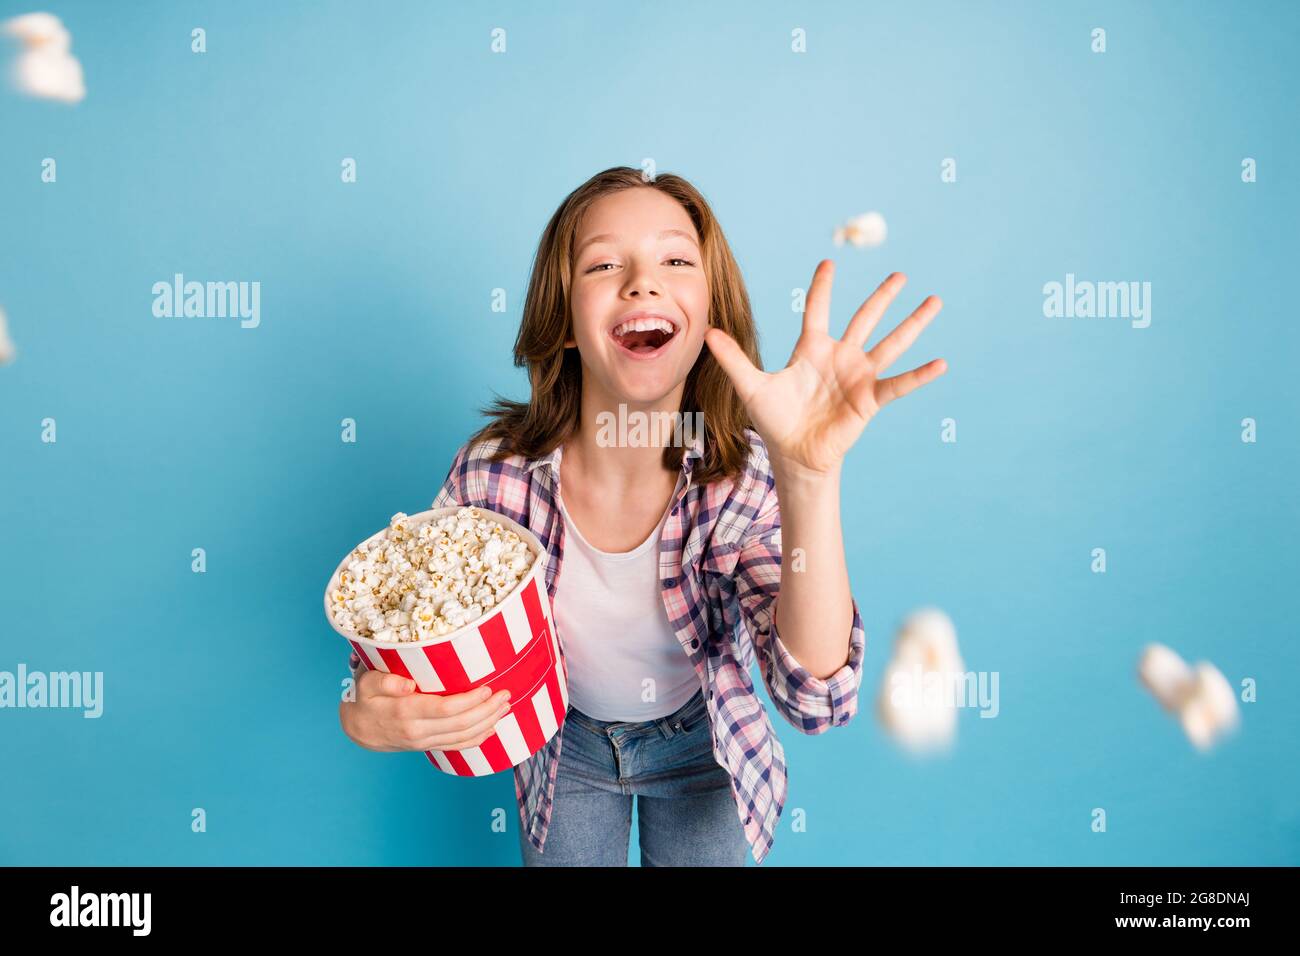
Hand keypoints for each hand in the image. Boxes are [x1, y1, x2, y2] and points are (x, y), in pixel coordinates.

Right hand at [339, 669, 512, 752]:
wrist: (358, 728)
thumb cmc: (365, 698)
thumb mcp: (367, 682)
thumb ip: (386, 681)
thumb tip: (408, 684)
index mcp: (405, 712)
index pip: (445, 709)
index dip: (469, 700)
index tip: (487, 688)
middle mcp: (417, 731)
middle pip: (460, 724)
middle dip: (487, 710)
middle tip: (506, 695)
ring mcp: (424, 742)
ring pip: (463, 737)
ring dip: (488, 722)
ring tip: (505, 707)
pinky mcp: (428, 746)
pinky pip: (457, 746)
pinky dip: (477, 738)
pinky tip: (492, 728)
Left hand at [704, 262, 946, 478]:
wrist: (794, 456)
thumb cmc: (775, 421)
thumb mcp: (751, 386)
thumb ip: (733, 358)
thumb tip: (707, 332)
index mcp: (812, 349)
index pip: (818, 310)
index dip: (822, 287)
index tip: (829, 262)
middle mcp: (840, 357)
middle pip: (864, 319)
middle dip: (882, 297)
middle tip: (900, 275)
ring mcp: (858, 376)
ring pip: (890, 343)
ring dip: (912, 324)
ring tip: (935, 301)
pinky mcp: (870, 399)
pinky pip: (898, 384)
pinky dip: (919, 375)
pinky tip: (940, 363)